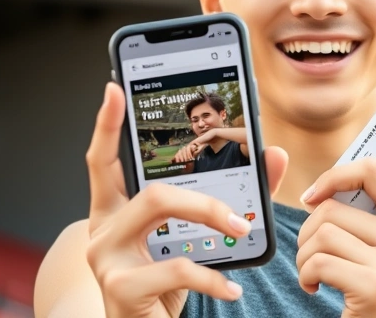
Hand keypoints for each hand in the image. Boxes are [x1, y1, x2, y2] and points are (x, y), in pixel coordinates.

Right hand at [85, 83, 287, 317]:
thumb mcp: (195, 239)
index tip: (114, 89)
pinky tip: (231, 288)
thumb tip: (273, 155)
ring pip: (159, 209)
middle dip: (203, 195)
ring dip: (210, 217)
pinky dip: (211, 278)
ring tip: (241, 235)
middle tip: (238, 216)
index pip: (103, 161)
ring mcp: (106, 258)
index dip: (107, 125)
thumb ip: (235, 194)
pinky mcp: (121, 287)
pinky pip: (176, 267)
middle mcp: (102, 229)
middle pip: (151, 186)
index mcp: (114, 212)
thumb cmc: (164, 285)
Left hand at [296, 158, 375, 317]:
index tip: (313, 196)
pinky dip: (305, 276)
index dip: (337, 175)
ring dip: (304, 256)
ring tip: (315, 274)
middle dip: (308, 232)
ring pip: (323, 232)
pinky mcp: (375, 286)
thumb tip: (323, 189)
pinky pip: (318, 261)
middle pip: (335, 208)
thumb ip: (370, 220)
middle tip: (314, 256)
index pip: (375, 171)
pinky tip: (315, 289)